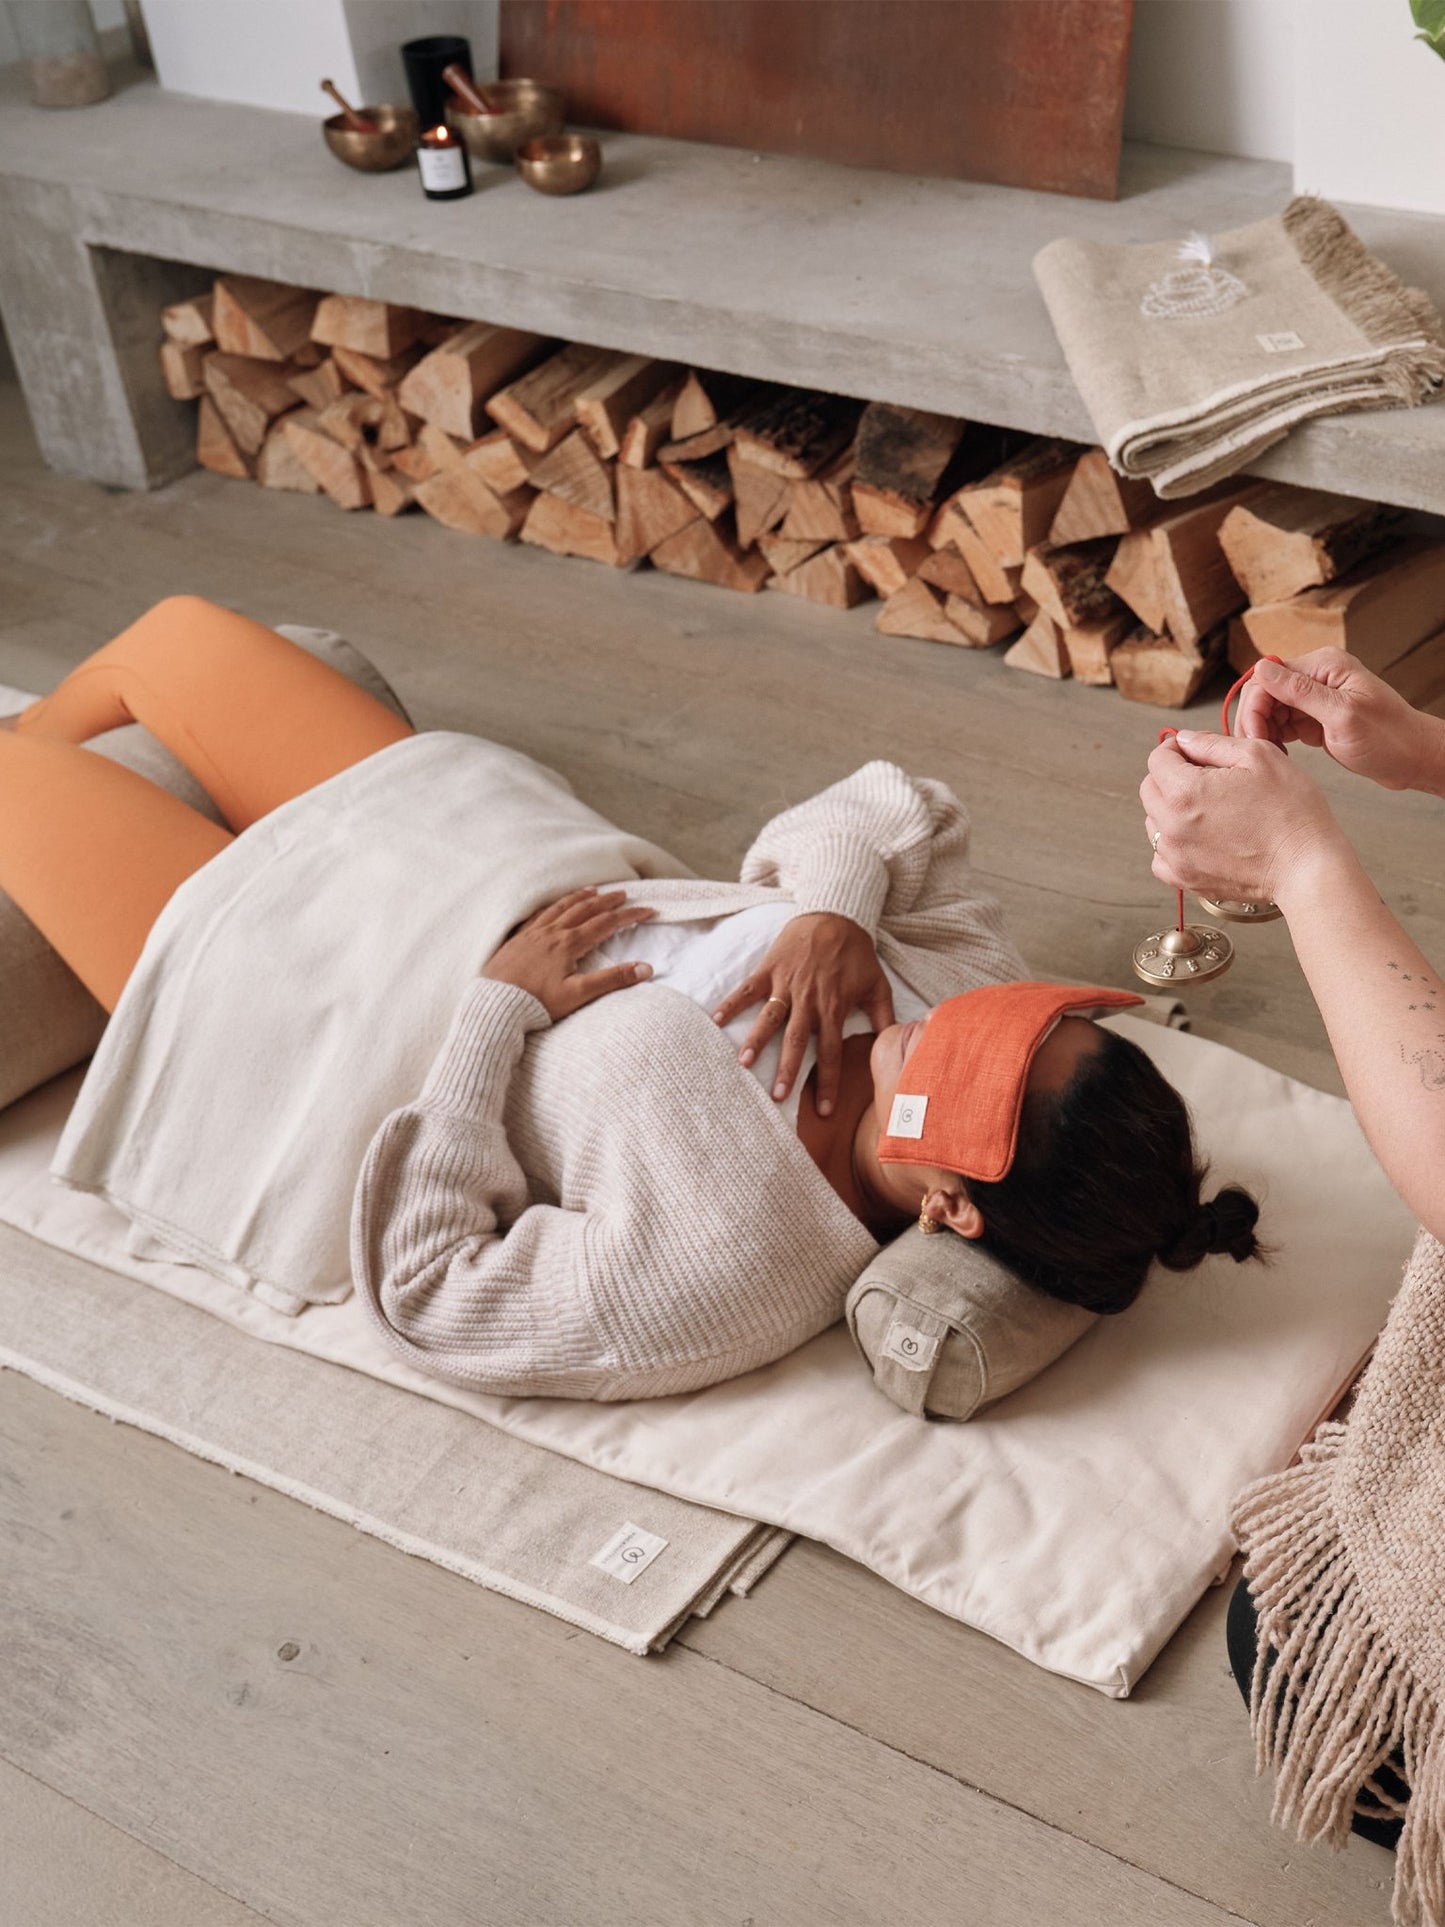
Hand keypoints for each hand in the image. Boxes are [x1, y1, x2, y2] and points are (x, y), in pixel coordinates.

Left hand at [481, 887, 655, 1021]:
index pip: (606, 924)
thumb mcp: (578, 994)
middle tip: (623, 894)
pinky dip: (553, 907)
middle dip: (606, 901)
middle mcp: (552, 933)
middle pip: (584, 910)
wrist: (494, 1004)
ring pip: (560, 908)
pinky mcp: (518, 940)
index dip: (629, 915)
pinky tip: (553, 907)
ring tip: (592, 890)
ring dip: (579, 898)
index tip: (647, 910)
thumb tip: (645, 969)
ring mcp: (533, 934)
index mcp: (569, 944)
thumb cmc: (536, 1002)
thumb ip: (612, 980)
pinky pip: (538, 915)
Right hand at [711, 912, 893, 1115]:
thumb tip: (893, 1044)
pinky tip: (716, 1020)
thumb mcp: (877, 984)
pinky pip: (747, 989)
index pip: (832, 1052)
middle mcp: (808, 1000)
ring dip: (756, 1042)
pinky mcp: (769, 969)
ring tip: (743, 1064)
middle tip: (777, 1097)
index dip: (829, 1082)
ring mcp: (786, 984)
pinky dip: (731, 1003)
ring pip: (769, 1019)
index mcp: (834, 1007)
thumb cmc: (856, 952)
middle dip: (787, 1071)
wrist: (835, 914)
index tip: (825, 1110)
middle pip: (797, 1042)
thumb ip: (883, 1017)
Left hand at [1140, 731, 1345, 909]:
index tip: (1191, 750)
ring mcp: (1175, 856)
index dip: (1175, 748)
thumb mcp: (1259, 756)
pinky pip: (1161, 856)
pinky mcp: (1185, 879)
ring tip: (1208, 807)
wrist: (1306, 866)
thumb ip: (1213, 743)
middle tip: (1202, 775)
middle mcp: (1171, 827)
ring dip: (1171, 808)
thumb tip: (1186, 739)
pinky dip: (1173, 843)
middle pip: (1150, 789)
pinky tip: (1198, 836)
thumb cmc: (1291, 811)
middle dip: (1170, 775)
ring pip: (1153, 822)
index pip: (1158, 759)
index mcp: (1185, 792)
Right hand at [1234, 648, 1439, 792]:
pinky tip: (1279, 754)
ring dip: (1262, 731)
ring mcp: (1315, 697)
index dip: (1254, 707)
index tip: (1254, 739)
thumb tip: (1261, 667)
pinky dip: (1274, 738)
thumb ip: (1300, 691)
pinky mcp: (1314, 717)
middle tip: (1258, 750)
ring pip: (1269, 708)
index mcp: (1324, 665)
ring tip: (1270, 755)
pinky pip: (1281, 723)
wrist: (1413, 759)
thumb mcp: (1341, 715)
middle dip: (1254, 720)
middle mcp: (1317, 676)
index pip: (1268, 676)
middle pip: (1264, 692)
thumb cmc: (1389, 738)